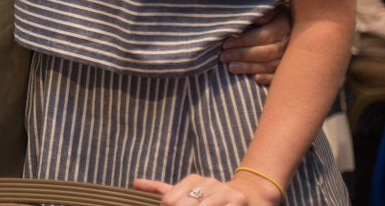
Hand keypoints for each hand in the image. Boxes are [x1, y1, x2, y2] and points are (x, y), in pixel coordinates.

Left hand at [134, 173, 279, 205]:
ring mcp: (223, 193)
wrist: (249, 195)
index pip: (169, 200)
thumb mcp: (187, 190)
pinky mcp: (237, 202)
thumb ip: (162, 188)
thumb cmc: (212, 196)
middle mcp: (207, 184)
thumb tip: (134, 184)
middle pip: (183, 205)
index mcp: (193, 180)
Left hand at [220, 6, 289, 84]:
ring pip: (270, 66)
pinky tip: (256, 79)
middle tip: (223, 57)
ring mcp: (293, 58)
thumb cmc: (283, 17)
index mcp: (284, 26)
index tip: (225, 44)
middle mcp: (289, 44)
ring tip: (231, 68)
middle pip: (264, 53)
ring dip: (250, 68)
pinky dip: (269, 78)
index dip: (243, 41)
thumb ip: (265, 13)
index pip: (262, 36)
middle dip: (242, 55)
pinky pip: (281, 76)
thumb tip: (255, 20)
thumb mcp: (276, 8)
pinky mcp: (294, 69)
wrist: (306, 28)